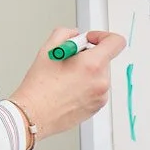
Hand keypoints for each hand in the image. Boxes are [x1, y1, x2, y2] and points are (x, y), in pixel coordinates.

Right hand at [9, 28, 125, 140]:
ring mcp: (101, 97)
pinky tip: (68, 90)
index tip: (90, 40)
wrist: (33, 115)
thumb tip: (75, 35)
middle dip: (89, 56)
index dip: (102, 36)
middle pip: (105, 59)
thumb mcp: (49, 50)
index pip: (116, 42)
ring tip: (65, 78)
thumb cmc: (39, 87)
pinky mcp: (96, 107)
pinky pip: (96, 90)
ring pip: (100, 75)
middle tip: (69, 61)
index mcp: (93, 64)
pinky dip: (86, 86)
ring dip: (87, 72)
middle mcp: (101, 82)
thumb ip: (66, 34)